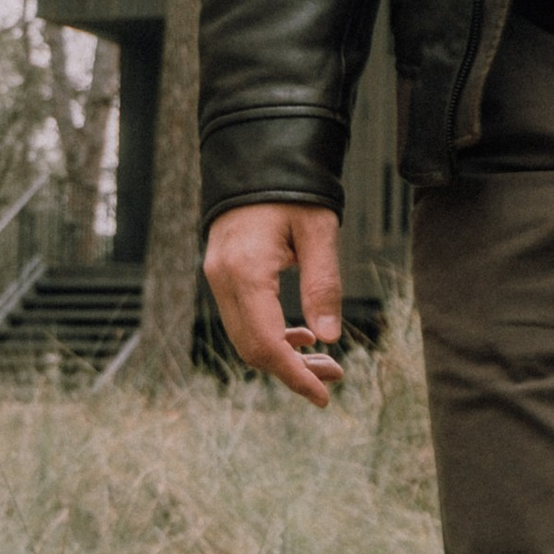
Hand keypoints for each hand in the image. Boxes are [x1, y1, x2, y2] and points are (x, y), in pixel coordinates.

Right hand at [202, 202, 345, 406]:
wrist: (256, 157)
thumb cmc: (294, 190)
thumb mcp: (319, 232)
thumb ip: (323, 284)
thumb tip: (329, 337)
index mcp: (246, 272)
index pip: (267, 343)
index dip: (295, 375)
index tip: (323, 396)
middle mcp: (222, 279)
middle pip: (252, 347)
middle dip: (292, 370)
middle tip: (336, 377)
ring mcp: (217, 277)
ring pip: (245, 337)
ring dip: (283, 356)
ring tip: (326, 361)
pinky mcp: (222, 274)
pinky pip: (242, 319)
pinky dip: (271, 335)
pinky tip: (303, 335)